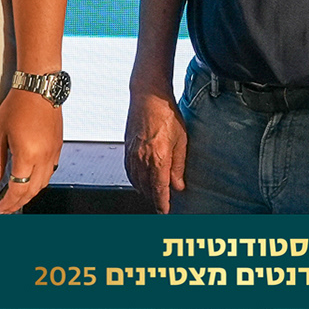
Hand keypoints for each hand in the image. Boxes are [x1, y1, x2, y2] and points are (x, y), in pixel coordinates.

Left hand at [0, 87, 61, 212]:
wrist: (39, 88)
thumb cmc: (18, 106)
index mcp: (28, 155)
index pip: (18, 189)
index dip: (8, 203)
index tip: (0, 210)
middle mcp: (44, 157)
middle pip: (32, 190)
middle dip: (19, 203)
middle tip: (7, 208)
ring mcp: (53, 152)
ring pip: (44, 182)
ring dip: (30, 193)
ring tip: (18, 197)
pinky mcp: (58, 145)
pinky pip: (51, 171)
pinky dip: (40, 181)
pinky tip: (32, 179)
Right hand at [124, 91, 187, 213]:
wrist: (148, 96)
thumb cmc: (166, 114)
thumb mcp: (181, 140)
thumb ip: (179, 166)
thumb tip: (179, 185)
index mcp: (157, 159)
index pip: (159, 190)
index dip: (163, 204)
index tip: (165, 212)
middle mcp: (142, 159)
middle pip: (147, 189)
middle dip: (155, 198)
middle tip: (163, 204)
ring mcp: (132, 155)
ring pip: (137, 182)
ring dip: (145, 191)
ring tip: (154, 195)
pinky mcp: (127, 149)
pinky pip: (129, 172)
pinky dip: (135, 180)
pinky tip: (140, 181)